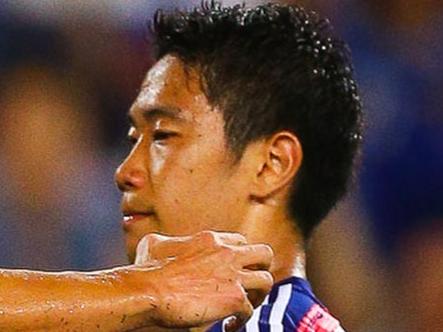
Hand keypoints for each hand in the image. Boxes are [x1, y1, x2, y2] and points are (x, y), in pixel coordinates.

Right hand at [134, 231, 273, 328]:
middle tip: (252, 283)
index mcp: (210, 240)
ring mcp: (233, 274)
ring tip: (245, 307)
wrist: (148, 291)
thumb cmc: (148, 270)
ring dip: (259, 296)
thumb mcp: (154, 244)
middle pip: (263, 254)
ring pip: (266, 281)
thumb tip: (161, 243)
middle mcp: (226, 253)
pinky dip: (241, 321)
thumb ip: (166, 241)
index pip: (240, 242)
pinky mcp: (233, 297)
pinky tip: (228, 327)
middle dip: (262, 268)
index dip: (240, 256)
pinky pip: (249, 310)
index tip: (235, 269)